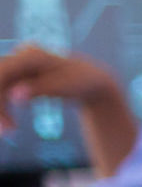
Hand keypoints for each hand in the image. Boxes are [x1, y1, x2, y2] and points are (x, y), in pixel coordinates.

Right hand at [0, 45, 121, 125]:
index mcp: (31, 55)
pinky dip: (3, 108)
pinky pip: (2, 92)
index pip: (2, 74)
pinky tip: (11, 124)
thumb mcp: (65, 86)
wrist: (88, 79)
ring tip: (9, 130)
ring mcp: (16, 66)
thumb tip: (15, 95)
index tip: (5, 123)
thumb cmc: (81, 81)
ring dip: (0, 110)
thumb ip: (40, 89)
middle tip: (7, 131)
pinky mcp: (15, 77)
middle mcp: (19, 56)